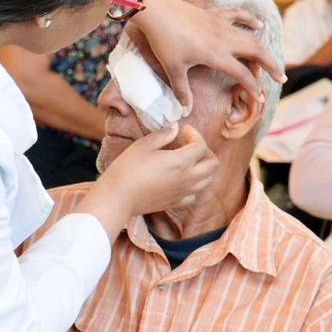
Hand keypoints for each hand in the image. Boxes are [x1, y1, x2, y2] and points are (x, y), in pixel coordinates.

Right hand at [77, 125, 218, 235]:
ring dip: (203, 168)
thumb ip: (163, 135)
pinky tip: (181, 179)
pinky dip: (194, 185)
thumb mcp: (144, 144)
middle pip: (213, 165)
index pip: (201, 146)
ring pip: (207, 181)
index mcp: (181, 162)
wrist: (118, 196)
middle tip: (191, 145)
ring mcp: (183, 192)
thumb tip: (174, 128)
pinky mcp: (175, 202)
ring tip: (189, 161)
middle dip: (206, 152)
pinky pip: (194, 195)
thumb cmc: (128, 168)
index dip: (195, 135)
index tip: (183, 130)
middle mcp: (187, 178)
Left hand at [129, 0, 284, 113]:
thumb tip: (185, 111)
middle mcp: (225, 39)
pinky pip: (239, 15)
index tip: (260, 99)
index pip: (243, 75)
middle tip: (280, 78)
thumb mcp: (173, 69)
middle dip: (270, 66)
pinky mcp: (215, 14)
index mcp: (217, 55)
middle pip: (256, 52)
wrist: (157, 11)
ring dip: (261, 49)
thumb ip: (182, 91)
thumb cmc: (164, 41)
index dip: (253, 88)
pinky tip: (259, 25)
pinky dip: (250, 20)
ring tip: (267, 61)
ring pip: (250, 36)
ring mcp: (222, 24)